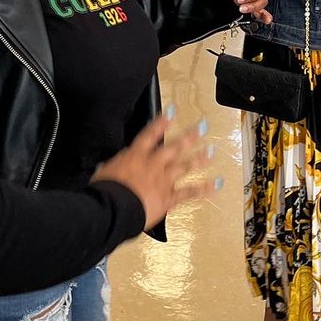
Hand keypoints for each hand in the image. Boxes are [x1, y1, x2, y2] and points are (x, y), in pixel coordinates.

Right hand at [92, 114, 214, 229]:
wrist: (113, 208)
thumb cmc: (104, 190)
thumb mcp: (104, 172)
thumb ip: (114, 167)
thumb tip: (110, 167)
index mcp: (135, 155)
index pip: (150, 134)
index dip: (162, 122)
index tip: (173, 112)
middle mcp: (152, 164)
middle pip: (174, 147)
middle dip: (189, 136)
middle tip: (202, 126)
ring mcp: (163, 180)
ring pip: (185, 166)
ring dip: (199, 158)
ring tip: (212, 151)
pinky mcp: (169, 198)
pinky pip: (189, 193)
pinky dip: (204, 189)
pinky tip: (216, 184)